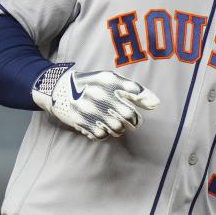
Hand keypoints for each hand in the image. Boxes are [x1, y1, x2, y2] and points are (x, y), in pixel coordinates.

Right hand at [32, 66, 159, 139]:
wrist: (59, 89)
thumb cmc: (91, 84)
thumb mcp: (110, 80)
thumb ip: (134, 89)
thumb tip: (156, 103)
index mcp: (109, 81)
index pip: (135, 93)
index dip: (144, 102)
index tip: (145, 109)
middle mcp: (100, 94)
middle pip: (129, 116)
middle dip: (134, 122)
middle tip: (131, 122)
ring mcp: (90, 109)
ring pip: (117, 127)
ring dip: (120, 128)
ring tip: (116, 123)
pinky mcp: (81, 121)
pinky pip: (102, 134)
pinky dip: (105, 133)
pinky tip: (102, 127)